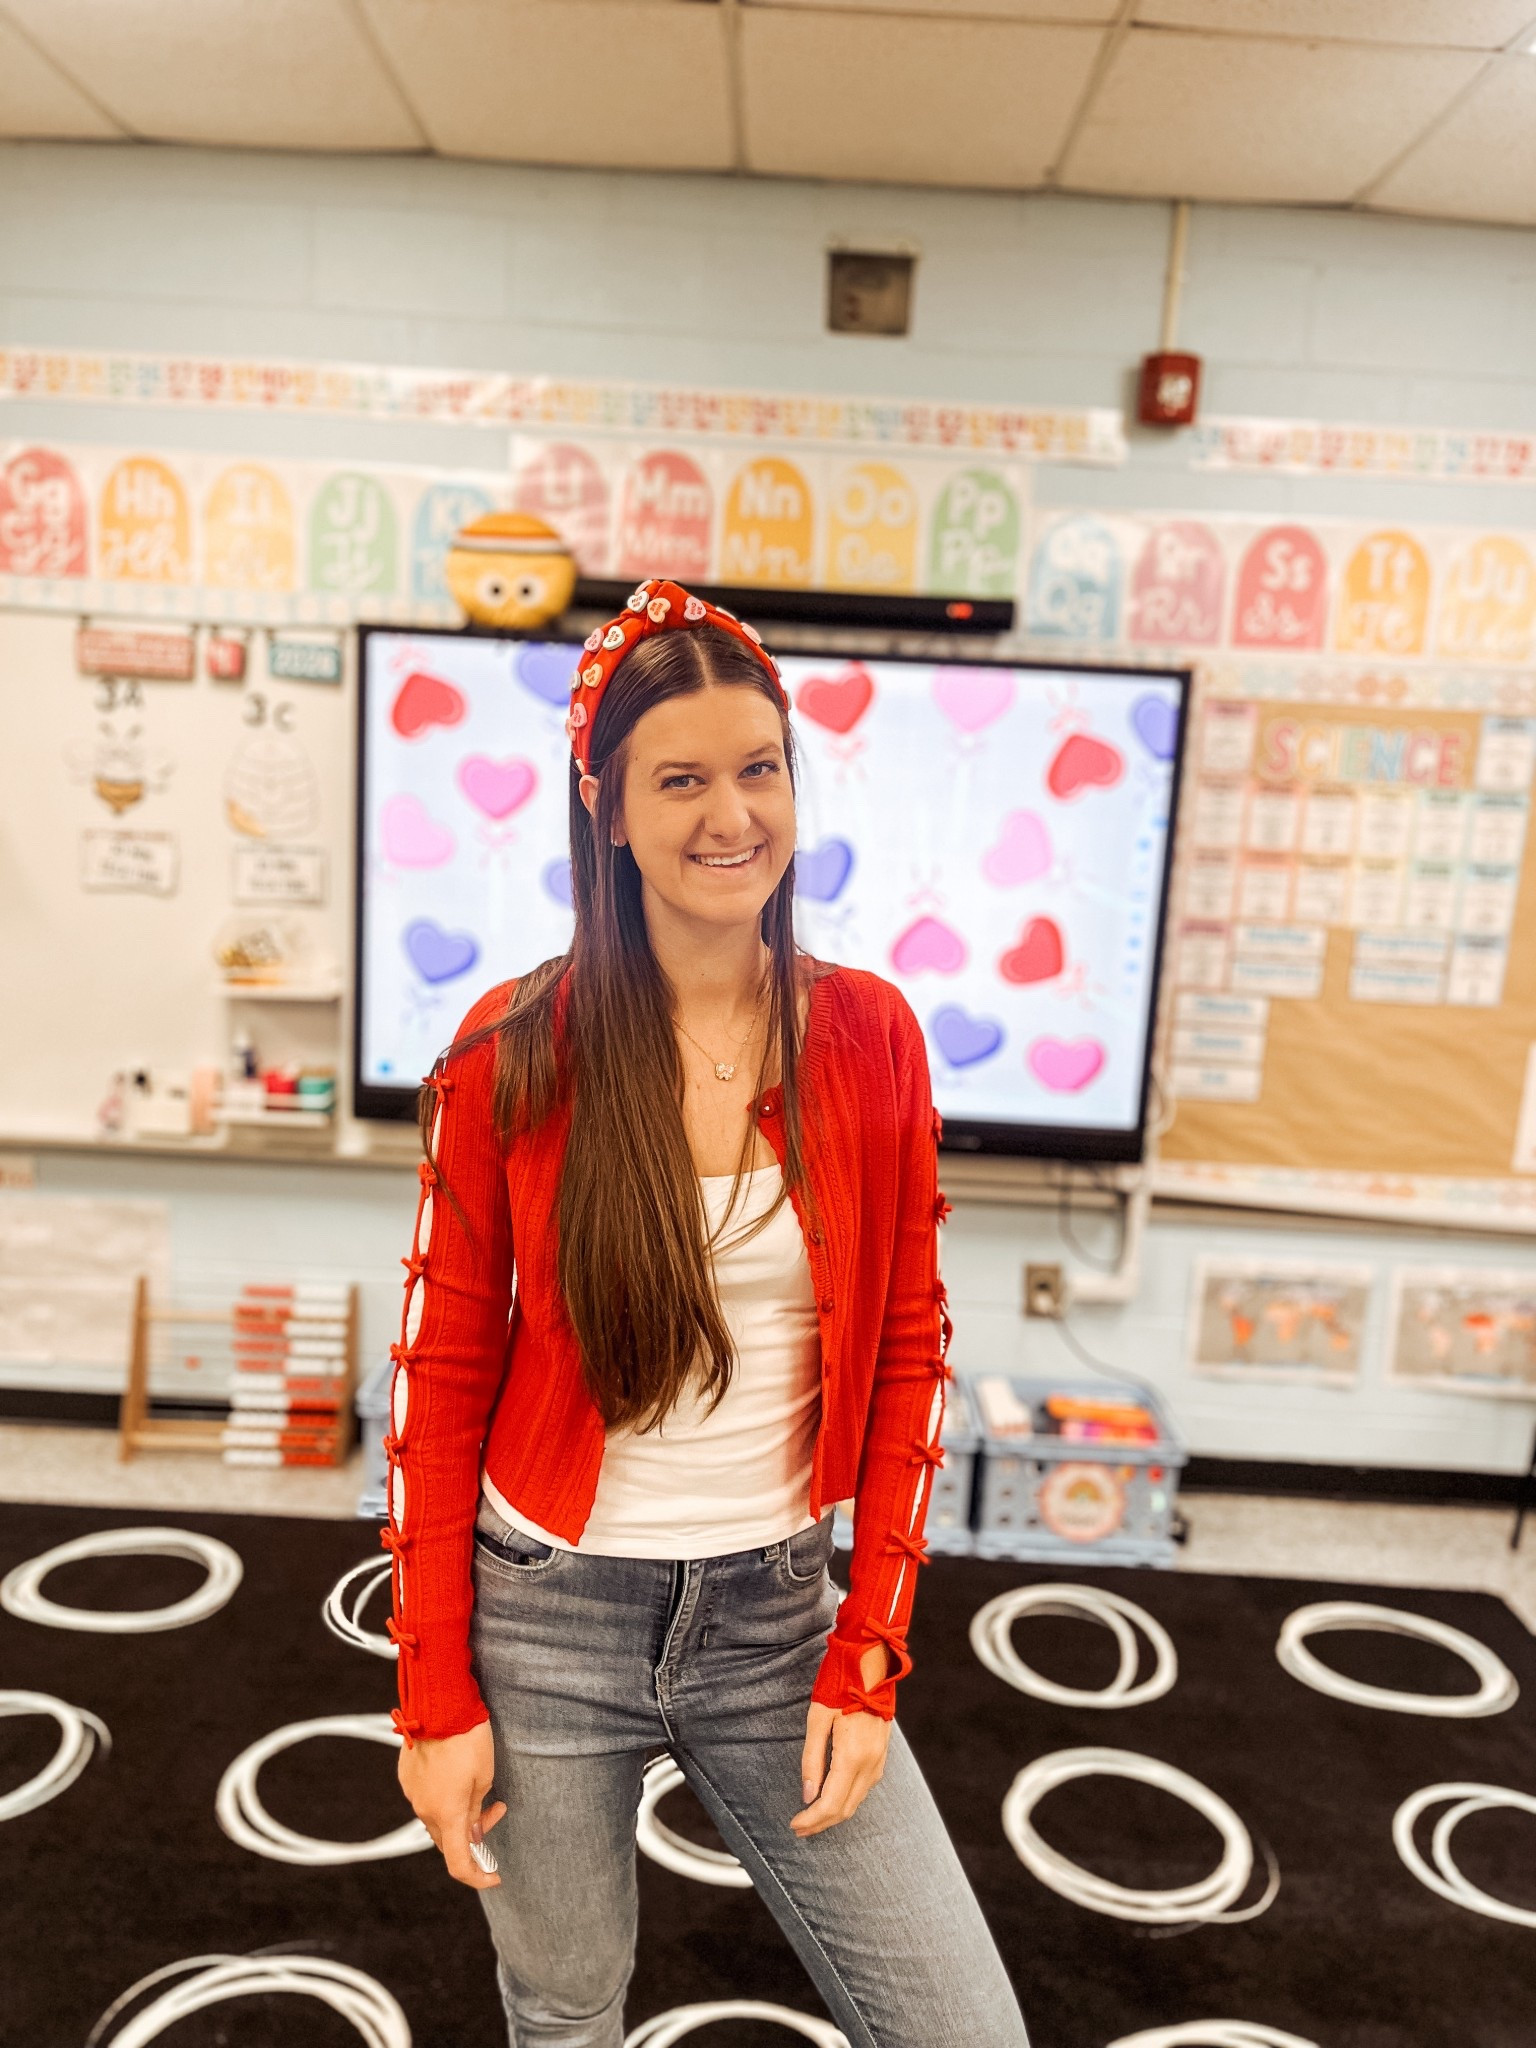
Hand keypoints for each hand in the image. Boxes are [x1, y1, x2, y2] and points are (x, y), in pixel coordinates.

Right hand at [397, 1718, 505, 1888]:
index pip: (458, 1863)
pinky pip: (426, 1797)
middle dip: (472, 1834)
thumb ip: (477, 1812)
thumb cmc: (468, 1738)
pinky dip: (443, 1796)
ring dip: (458, 1813)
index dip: (477, 1877)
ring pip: (436, 1817)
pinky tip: (457, 1775)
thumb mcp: (485, 1777)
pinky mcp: (407, 1776)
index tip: (493, 1876)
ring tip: (480, 1787)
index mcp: (447, 1814)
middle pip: (448, 1840)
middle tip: (496, 1810)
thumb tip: (473, 1835)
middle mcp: (425, 1809)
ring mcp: (413, 1793)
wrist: (440, 1704)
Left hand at [791, 1642, 892, 1837]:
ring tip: (811, 1818)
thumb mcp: (817, 1719)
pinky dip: (847, 1800)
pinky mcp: (882, 1755)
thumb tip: (808, 1795)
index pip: (830, 1803)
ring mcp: (879, 1761)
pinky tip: (832, 1798)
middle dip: (820, 1823)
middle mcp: (870, 1763)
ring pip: (856, 1801)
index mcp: (852, 1756)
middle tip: (799, 1828)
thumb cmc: (839, 1687)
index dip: (812, 1819)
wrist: (871, 1665)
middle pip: (845, 1809)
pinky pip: (864, 1788)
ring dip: (833, 1814)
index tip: (794, 1824)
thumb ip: (812, 1760)